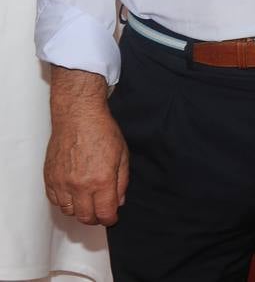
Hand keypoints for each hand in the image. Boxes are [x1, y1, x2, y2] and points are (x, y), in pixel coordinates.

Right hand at [43, 73, 128, 226]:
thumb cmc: (102, 131)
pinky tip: (73, 194)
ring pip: (68, 211)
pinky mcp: (50, 178)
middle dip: (95, 218)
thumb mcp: (123, 155)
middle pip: (85, 217)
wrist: (78, 117)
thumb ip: (122, 182)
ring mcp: (62, 183)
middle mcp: (80, 185)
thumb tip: (119, 201)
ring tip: (87, 202)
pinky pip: (55, 200)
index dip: (110, 219)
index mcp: (101, 180)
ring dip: (79, 211)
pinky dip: (64, 202)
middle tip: (101, 212)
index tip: (112, 217)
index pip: (104, 213)